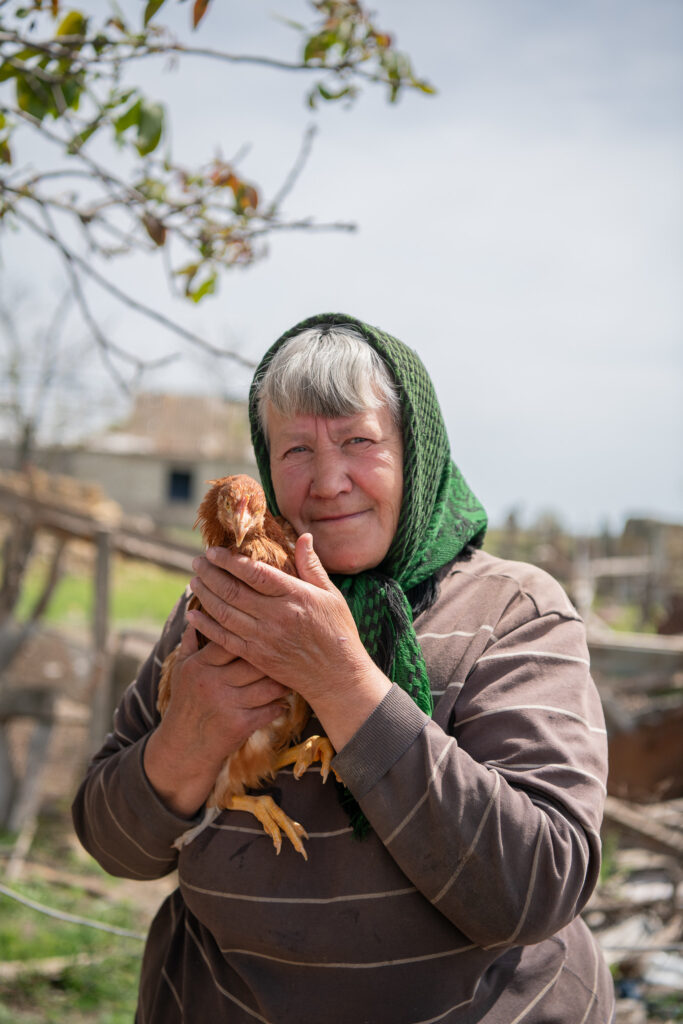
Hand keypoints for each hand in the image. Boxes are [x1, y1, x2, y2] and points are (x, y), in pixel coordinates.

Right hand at [144, 624, 288, 816]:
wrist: (183, 749)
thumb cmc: (186, 704)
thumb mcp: (181, 672)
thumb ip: (190, 643)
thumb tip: (197, 612)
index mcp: (199, 665)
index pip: (230, 639)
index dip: (252, 634)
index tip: (271, 630)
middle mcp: (212, 682)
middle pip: (254, 661)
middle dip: (275, 657)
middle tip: (292, 651)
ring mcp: (226, 704)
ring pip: (267, 685)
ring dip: (283, 682)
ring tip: (292, 676)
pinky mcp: (238, 725)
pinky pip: (269, 710)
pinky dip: (280, 705)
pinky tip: (284, 701)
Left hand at [186, 534, 391, 749]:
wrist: (337, 676)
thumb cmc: (337, 631)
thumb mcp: (331, 595)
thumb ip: (312, 566)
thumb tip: (304, 535)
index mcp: (295, 596)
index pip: (255, 573)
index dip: (230, 560)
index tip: (213, 550)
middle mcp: (276, 616)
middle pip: (233, 591)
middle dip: (210, 574)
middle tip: (198, 562)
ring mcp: (264, 638)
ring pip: (224, 613)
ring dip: (205, 595)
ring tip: (194, 581)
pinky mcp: (256, 657)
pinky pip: (224, 640)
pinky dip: (205, 627)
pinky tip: (192, 616)